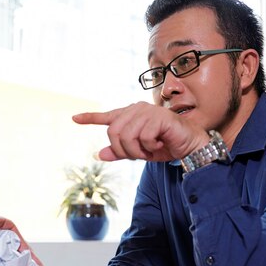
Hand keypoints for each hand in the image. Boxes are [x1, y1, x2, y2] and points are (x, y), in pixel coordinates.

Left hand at [73, 101, 208, 161]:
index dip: (90, 117)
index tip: (75, 118)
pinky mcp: (158, 117)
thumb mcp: (140, 152)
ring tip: (151, 149)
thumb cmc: (166, 146)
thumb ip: (120, 152)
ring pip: (126, 136)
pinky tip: (159, 144)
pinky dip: (149, 147)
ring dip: (137, 151)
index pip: (108, 116)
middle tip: (139, 155)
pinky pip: (142, 137)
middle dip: (123, 150)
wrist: (189, 146)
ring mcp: (148, 111)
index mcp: (131, 116)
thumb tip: (99, 154)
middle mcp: (137, 109)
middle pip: (113, 133)